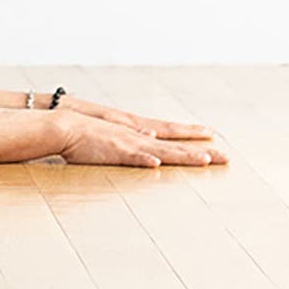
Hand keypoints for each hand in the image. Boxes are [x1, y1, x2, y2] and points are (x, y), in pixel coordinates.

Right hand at [56, 110, 226, 167]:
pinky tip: (156, 163)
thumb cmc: (84, 132)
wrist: (61, 124)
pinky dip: (143, 159)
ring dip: (182, 156)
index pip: (170, 133)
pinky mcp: (112, 151)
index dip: (191, 135)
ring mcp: (126, 143)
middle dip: (201, 151)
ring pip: (160, 151)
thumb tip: (151, 138)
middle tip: (226, 157)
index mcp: (136, 131)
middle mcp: (137, 136)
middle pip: (175, 146)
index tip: (211, 135)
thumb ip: (132, 137)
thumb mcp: (113, 132)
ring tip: (203, 160)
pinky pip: (131, 157)